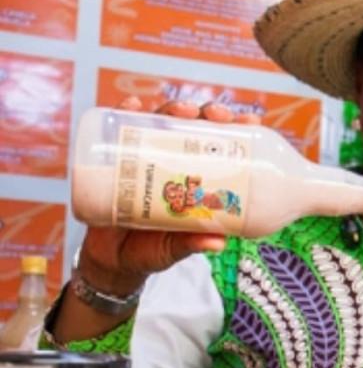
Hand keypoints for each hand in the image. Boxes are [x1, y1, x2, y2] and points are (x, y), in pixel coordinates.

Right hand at [76, 97, 260, 292]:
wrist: (108, 261)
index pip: (219, 147)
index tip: (250, 121)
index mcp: (195, 180)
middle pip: (193, 127)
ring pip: (160, 124)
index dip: (236, 130)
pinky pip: (117, 132)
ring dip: (173, 110)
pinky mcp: (112, 160)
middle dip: (207, 114)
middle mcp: (172, 163)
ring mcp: (143, 158)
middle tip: (215, 115)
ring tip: (182, 111)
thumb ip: (191, 244)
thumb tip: (218, 243)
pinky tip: (132, 107)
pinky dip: (124, 114)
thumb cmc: (149, 250)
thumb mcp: (173, 248)